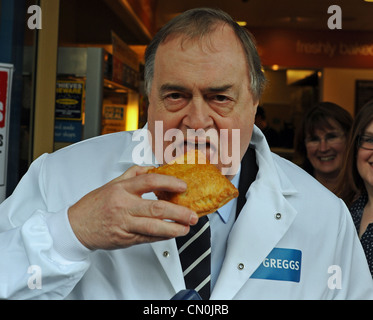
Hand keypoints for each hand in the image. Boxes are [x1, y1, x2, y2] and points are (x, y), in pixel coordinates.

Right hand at [68, 165, 198, 249]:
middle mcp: (124, 206)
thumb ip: (133, 174)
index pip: (149, 181)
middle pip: (156, 208)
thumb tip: (153, 168)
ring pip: (153, 227)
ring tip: (186, 228)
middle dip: (179, 212)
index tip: (183, 186)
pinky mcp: (124, 239)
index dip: (169, 182)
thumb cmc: (95, 205)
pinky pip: (147, 238)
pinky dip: (161, 237)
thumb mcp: (112, 184)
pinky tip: (171, 234)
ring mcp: (124, 224)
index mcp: (122, 189)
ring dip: (173, 229)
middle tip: (192, 215)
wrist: (76, 227)